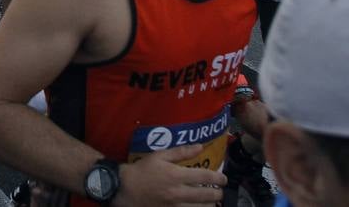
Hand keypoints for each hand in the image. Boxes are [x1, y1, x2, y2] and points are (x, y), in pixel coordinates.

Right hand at [111, 144, 226, 206]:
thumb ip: (180, 152)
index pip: (204, 177)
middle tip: (220, 191)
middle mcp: (178, 192)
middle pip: (206, 196)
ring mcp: (175, 206)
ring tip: (212, 202)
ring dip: (209, 205)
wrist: (125, 189)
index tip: (224, 179)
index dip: (218, 178)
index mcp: (176, 175)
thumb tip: (199, 146)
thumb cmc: (142, 170)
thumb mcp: (159, 156)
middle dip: (217, 194)